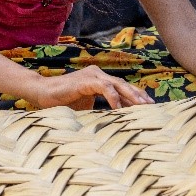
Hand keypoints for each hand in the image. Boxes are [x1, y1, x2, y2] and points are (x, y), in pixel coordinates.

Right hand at [26, 67, 153, 109]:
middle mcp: (99, 74)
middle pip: (124, 85)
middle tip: (152, 107)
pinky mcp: (86, 80)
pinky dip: (113, 98)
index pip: (123, 87)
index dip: (137, 96)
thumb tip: (115, 121)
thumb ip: (101, 108)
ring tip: (141, 107)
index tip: (149, 107)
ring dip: (131, 97)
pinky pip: (104, 88)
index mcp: (101, 79)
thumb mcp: (87, 106)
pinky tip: (119, 109)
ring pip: (118, 85)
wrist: (43, 93)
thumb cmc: (63, 101)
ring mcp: (93, 75)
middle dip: (139, 96)